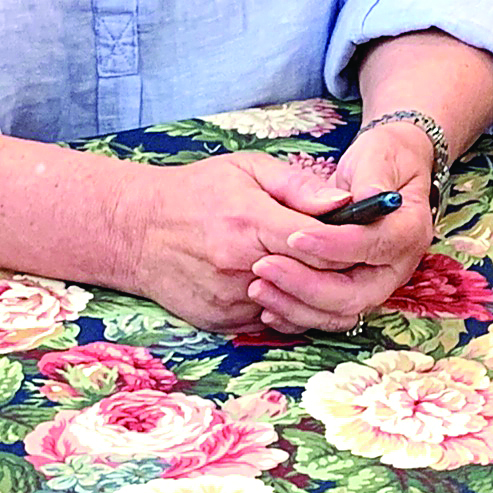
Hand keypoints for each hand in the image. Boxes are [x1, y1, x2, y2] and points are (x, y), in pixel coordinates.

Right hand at [123, 153, 349, 332]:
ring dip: (314, 295)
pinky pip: (270, 323)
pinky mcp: (223, 322)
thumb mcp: (246, 169)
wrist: (137, 230)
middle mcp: (240, 265)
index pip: (317, 244)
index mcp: (249, 220)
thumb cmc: (195, 192)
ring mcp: (231, 299)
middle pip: (312, 281)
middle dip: (337, 272)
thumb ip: (297, 185)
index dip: (344, 244)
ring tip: (321, 274)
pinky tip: (286, 288)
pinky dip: (284, 308)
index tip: (356, 237)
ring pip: (296, 309)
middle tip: (352, 260)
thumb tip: (343, 202)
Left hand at [247, 122, 434, 333]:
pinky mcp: (355, 291)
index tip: (294, 236)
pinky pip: (328, 315)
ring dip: (298, 305)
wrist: (389, 173)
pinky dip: (298, 315)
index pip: (374, 245)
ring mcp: (376, 283)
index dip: (335, 245)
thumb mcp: (378, 156)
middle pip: (357, 293)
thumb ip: (370, 177)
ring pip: (340, 311)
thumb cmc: (382, 160)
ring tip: (258, 287)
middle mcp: (396, 266)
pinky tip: (268, 305)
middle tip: (265, 266)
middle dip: (308, 285)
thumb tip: (358, 198)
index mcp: (408, 230)